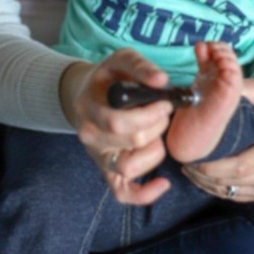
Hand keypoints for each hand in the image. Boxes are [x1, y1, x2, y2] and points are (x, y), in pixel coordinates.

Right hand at [59, 48, 173, 204]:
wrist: (88, 94)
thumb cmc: (109, 77)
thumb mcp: (121, 60)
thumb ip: (141, 67)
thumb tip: (162, 80)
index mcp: (89, 108)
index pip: (119, 123)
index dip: (150, 114)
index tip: (166, 101)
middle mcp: (89, 136)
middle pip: (132, 142)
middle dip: (157, 126)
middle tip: (164, 112)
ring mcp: (97, 156)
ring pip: (130, 167)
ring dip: (154, 150)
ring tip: (156, 132)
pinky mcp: (106, 170)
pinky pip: (122, 192)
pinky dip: (144, 193)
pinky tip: (164, 183)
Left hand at [181, 79, 253, 201]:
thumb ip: (240, 88)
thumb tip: (214, 85)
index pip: (239, 167)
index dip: (213, 167)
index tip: (193, 157)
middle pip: (231, 182)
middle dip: (204, 175)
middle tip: (184, 161)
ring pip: (230, 192)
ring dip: (206, 183)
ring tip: (188, 167)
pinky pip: (235, 196)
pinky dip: (216, 188)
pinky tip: (201, 176)